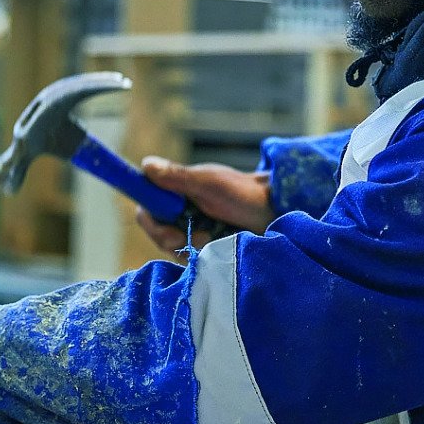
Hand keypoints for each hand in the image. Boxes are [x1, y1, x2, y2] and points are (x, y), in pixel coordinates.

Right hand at [137, 156, 274, 253]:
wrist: (277, 212)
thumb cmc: (245, 194)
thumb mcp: (209, 184)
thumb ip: (177, 176)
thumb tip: (146, 165)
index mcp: (177, 191)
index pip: (147, 209)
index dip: (152, 224)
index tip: (172, 232)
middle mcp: (181, 210)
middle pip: (157, 233)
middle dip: (174, 240)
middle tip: (201, 238)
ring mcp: (193, 229)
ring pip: (173, 249)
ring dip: (190, 249)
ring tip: (216, 241)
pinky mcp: (205, 247)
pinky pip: (190, 258)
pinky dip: (200, 258)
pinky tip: (216, 251)